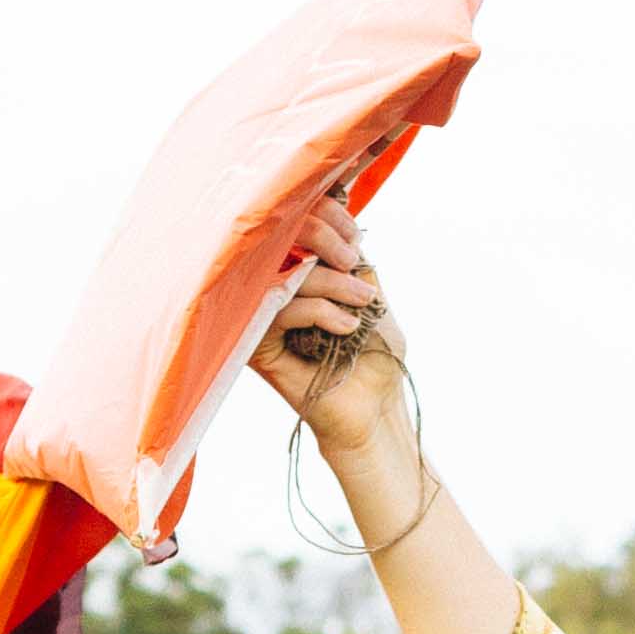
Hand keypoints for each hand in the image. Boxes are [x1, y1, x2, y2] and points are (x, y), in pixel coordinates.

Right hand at [242, 190, 406, 461]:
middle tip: (361, 280)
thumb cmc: (376, 359)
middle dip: (328, 250)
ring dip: (328, 286)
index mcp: (299, 278)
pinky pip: (275, 311)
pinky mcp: (258, 347)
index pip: (294, 231)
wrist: (376, 411)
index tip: (353, 240)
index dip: (321, 221)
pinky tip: (343, 327)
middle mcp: (276, 294)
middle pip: (286, 248)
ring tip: (360, 305)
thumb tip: (338, 231)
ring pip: (284, 279)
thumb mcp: (373, 298)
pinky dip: (315, 311)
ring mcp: (264, 320)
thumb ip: (354, 264)